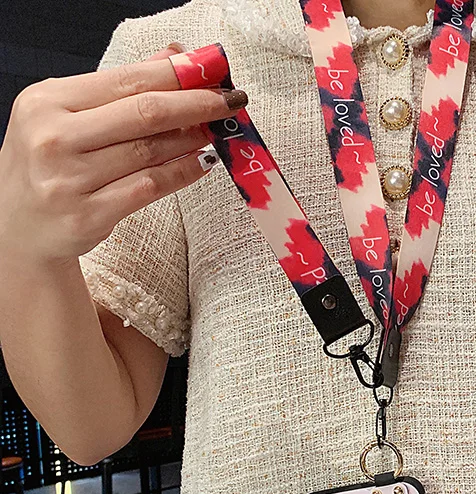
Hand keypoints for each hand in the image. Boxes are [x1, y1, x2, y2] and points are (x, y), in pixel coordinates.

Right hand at [0, 43, 245, 269]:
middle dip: (195, 103)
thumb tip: (173, 58)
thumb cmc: (47, 165)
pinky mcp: (90, 214)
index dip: (177, 75)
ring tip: (218, 129)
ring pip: (150, 151)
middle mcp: (54, 138)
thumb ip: (117, 89)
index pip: (126, 81)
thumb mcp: (65, 116)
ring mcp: (71, 180)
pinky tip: (204, 162)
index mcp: (46, 102)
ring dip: (193, 138)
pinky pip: (150, 187)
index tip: (213, 72)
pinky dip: (183, 172)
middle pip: (144, 114)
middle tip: (230, 100)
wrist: (19, 228)